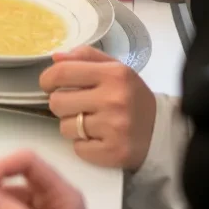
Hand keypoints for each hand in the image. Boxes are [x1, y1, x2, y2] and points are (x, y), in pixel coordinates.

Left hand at [39, 46, 156, 169]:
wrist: (161, 130)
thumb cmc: (131, 96)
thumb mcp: (115, 69)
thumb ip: (86, 57)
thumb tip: (56, 57)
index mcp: (114, 74)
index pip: (61, 73)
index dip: (47, 80)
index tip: (50, 85)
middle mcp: (114, 99)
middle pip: (57, 102)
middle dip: (63, 104)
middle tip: (79, 106)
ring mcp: (114, 127)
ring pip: (64, 127)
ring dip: (73, 126)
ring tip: (93, 123)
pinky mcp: (114, 151)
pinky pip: (78, 148)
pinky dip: (84, 145)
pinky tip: (100, 138)